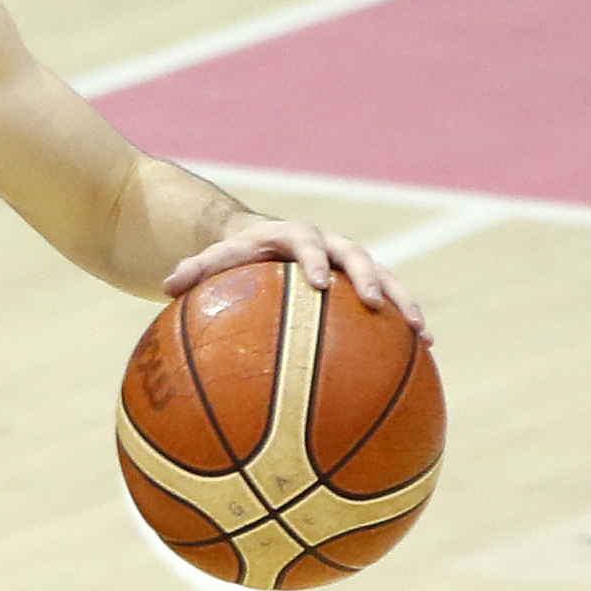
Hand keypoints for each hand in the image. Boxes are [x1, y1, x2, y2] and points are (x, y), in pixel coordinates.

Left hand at [162, 215, 426, 335]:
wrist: (264, 242)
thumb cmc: (236, 256)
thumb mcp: (213, 260)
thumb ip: (195, 269)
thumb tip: (165, 285)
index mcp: (292, 236)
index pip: (304, 242)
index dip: (312, 260)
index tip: (316, 284)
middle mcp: (328, 246)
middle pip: (356, 257)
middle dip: (368, 279)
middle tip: (377, 304)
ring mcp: (349, 265)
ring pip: (384, 280)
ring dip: (403, 304)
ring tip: (421, 336)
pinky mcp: (362, 286)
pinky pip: (388, 305)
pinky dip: (404, 326)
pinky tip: (424, 354)